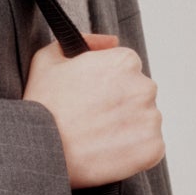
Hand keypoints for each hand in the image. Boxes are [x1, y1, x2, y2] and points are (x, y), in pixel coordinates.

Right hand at [23, 32, 164, 187]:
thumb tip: (111, 42)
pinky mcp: (153, 148)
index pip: (127, 71)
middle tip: (92, 121)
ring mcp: (151, 119)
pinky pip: (149, 148)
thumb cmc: (42, 107)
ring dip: (127, 129)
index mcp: (125, 62)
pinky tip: (108, 153)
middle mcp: (144, 87)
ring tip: (98, 139)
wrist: (42, 150)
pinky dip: (133, 152)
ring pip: (144, 122)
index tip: (92, 100)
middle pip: (138, 96)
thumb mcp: (50, 59)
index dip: (107, 86)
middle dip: (120, 106)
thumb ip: (85, 41)